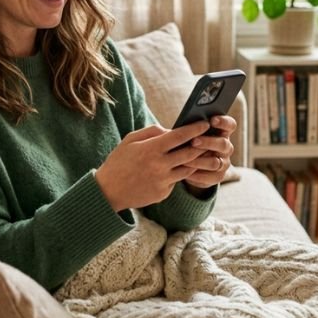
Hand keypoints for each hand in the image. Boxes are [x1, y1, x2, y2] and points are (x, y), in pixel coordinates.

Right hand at [95, 121, 209, 210]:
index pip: (179, 136)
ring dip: (195, 160)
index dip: (195, 129)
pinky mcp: (163, 193)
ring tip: (199, 153)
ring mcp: (163, 181)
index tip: (205, 124)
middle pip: (190, 153)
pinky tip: (176, 169)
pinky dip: (178, 173)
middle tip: (209, 139)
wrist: (108, 191)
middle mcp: (159, 165)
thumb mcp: (130, 140)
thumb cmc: (119, 161)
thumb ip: (151, 131)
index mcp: (151, 149)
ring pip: (188, 168)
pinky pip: (176, 180)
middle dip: (202, 144)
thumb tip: (170, 129)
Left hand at [182, 115, 236, 190]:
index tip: (211, 119)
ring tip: (184, 159)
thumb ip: (186, 128)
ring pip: (216, 162)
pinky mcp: (218, 177)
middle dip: (208, 142)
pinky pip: (211, 177)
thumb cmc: (184, 143)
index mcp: (221, 132)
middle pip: (223, 144)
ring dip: (200, 161)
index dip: (223, 122)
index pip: (229, 125)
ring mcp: (224, 163)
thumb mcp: (185, 134)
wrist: (186, 165)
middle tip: (193, 141)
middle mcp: (225, 147)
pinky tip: (185, 173)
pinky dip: (198, 175)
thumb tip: (176, 127)